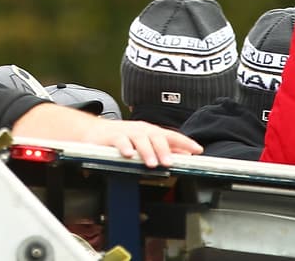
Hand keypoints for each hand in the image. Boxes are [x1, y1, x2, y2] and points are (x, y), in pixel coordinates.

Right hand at [83, 119, 201, 167]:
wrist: (96, 131)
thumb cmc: (124, 138)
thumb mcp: (146, 142)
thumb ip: (166, 148)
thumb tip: (186, 154)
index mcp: (152, 132)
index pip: (172, 135)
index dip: (185, 142)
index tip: (198, 149)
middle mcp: (141, 130)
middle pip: (156, 137)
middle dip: (164, 150)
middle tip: (169, 162)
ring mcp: (127, 132)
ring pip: (139, 139)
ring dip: (146, 151)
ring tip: (151, 163)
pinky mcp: (112, 137)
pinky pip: (120, 141)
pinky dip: (125, 147)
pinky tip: (129, 155)